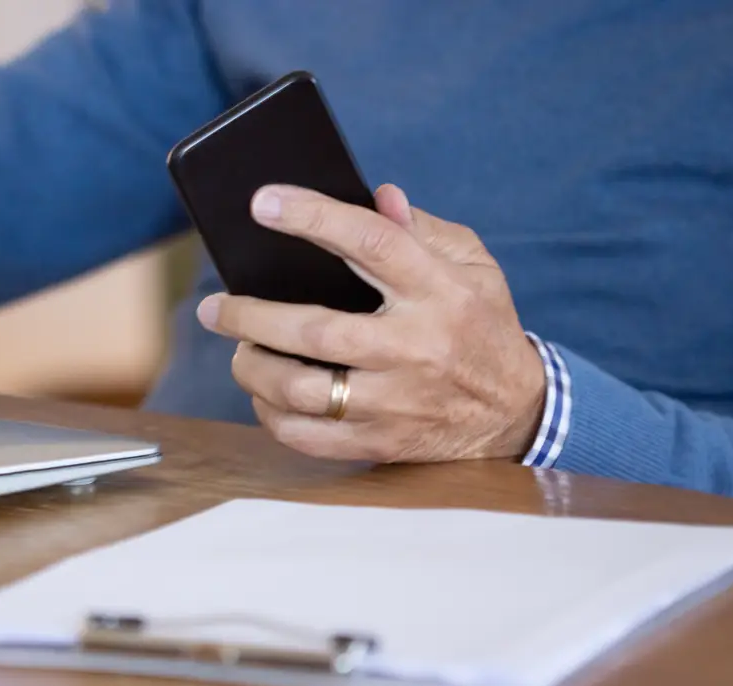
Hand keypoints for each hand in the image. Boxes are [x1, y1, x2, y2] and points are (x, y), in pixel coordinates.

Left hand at [195, 183, 545, 463]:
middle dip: (251, 317)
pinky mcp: (382, 442)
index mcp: (439, 291)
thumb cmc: (480, 325)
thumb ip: (422, 229)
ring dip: (253, 370)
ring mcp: (397, 402)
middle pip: (315, 331)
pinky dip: (272, 416)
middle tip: (216, 307)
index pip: (371, 242)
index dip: (313, 218)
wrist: (516, 413)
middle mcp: (416, 347)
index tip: (264, 202)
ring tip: (239, 351)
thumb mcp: (473, 266)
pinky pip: (308, 437)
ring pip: (303, 391)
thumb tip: (376, 195)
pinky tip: (263, 395)